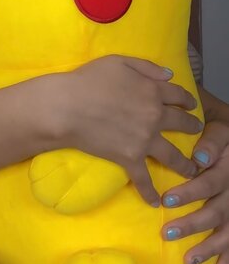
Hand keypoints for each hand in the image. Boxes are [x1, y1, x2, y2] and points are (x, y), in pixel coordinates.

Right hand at [58, 56, 202, 205]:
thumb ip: (147, 66)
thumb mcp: (118, 61)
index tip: (190, 105)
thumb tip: (170, 75)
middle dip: (192, 127)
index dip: (187, 100)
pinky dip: (150, 192)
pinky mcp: (130, 158)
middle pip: (182, 123)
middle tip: (196, 131)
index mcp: (153, 91)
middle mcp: (155, 116)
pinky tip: (156, 202)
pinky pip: (144, 179)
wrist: (67, 107)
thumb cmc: (88, 80)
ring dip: (185, 163)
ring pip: (172, 155)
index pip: (178, 95)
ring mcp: (144, 140)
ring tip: (192, 170)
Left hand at [161, 92, 228, 263]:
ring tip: (188, 259)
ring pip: (228, 226)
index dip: (192, 190)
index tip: (166, 200)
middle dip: (194, 223)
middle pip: (219, 208)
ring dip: (210, 246)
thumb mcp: (218, 118)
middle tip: (167, 232)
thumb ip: (212, 136)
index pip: (212, 179)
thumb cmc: (218, 122)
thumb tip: (200, 158)